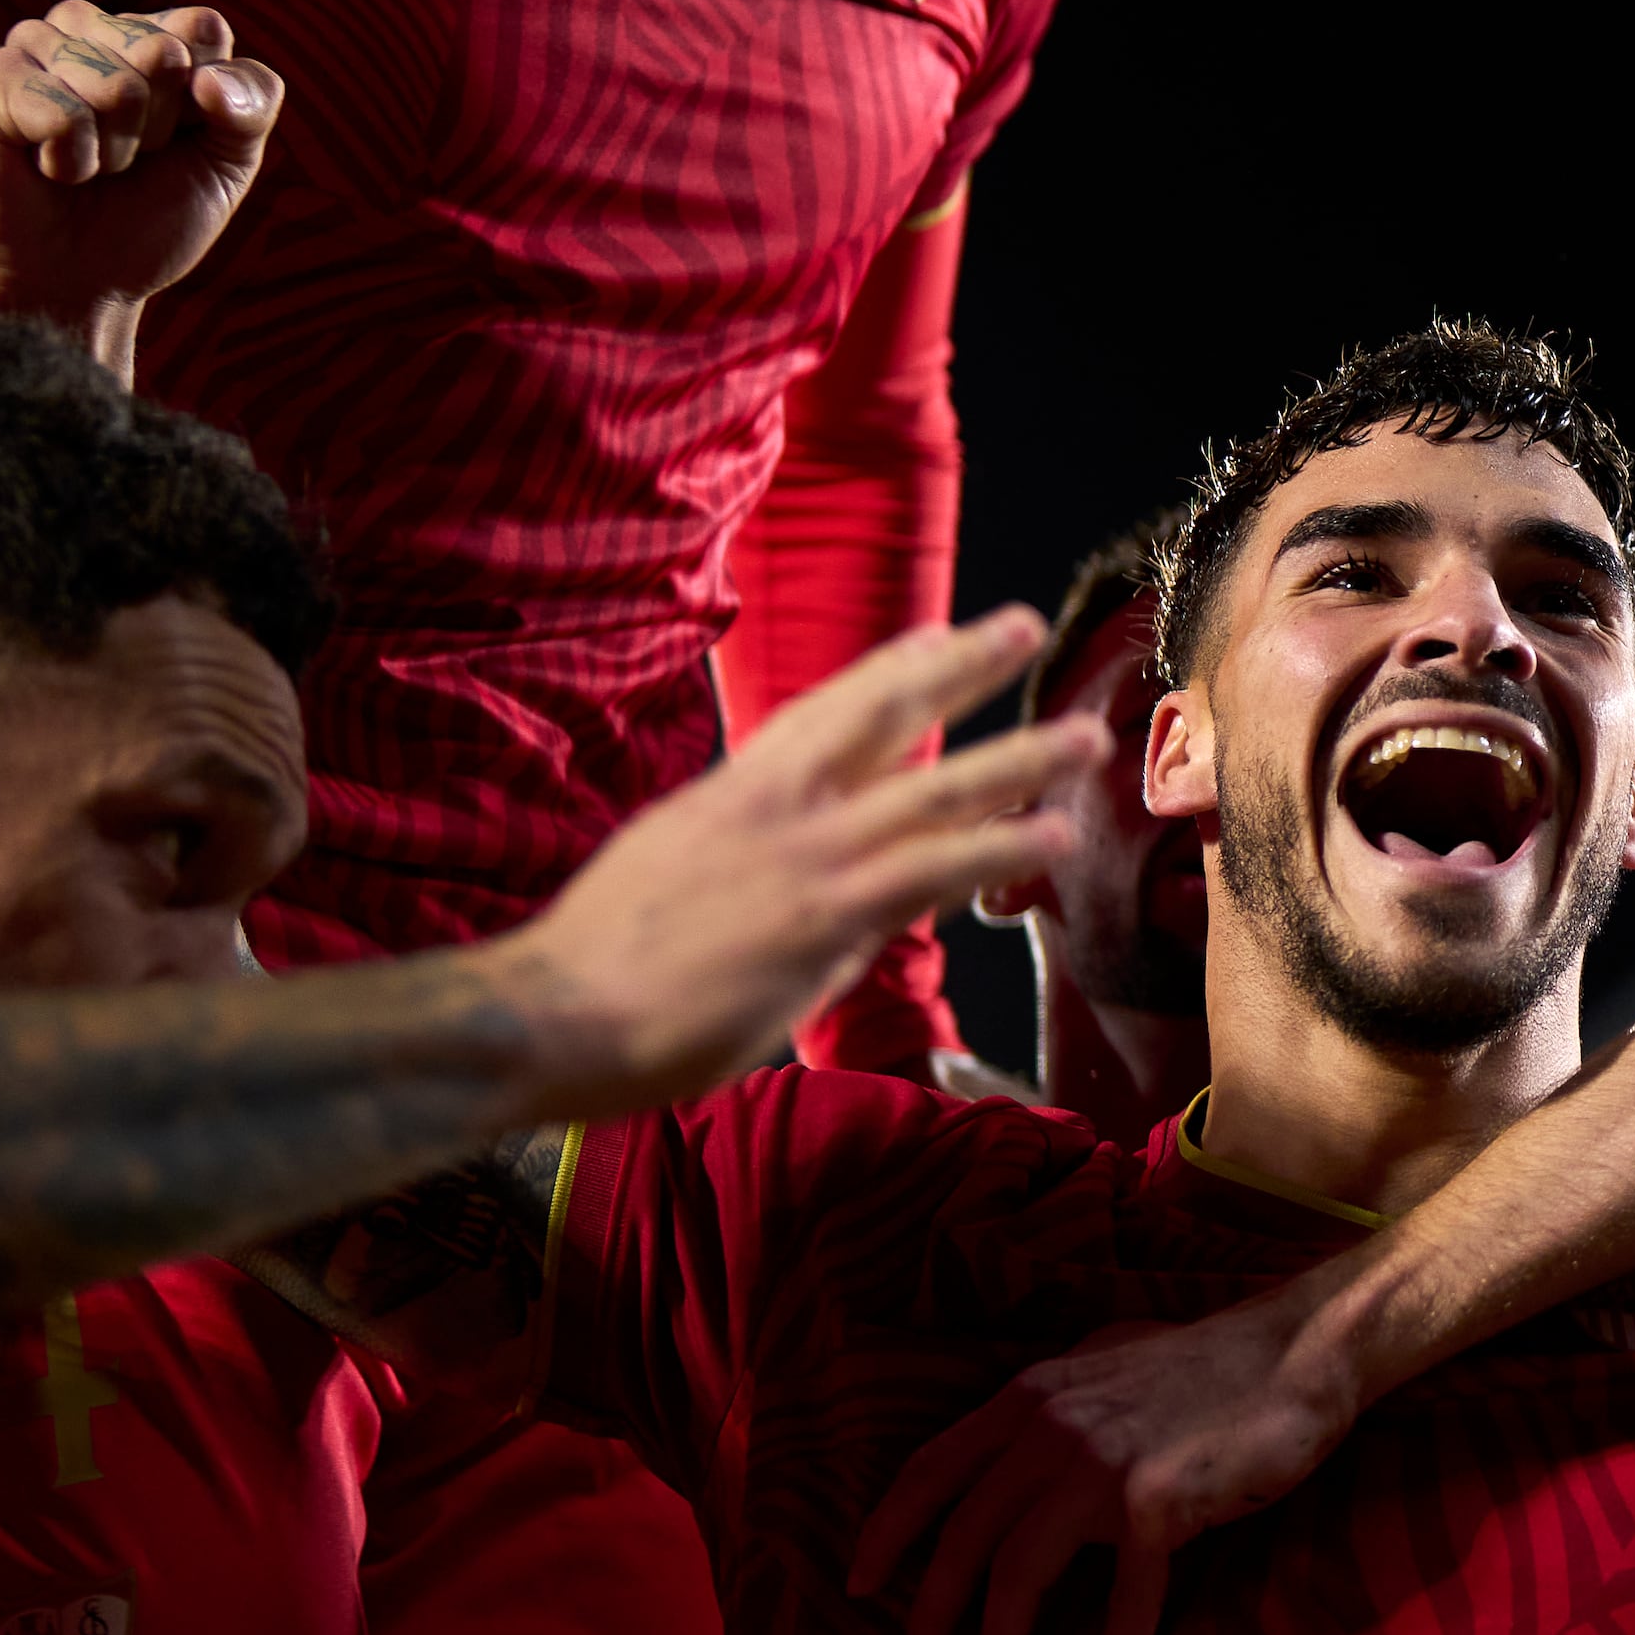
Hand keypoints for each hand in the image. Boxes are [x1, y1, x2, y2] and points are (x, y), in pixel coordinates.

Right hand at [0, 0, 285, 376]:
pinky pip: (59, 109)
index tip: (180, 138)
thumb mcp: (229, 165)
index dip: (206, 98)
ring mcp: (38, 47)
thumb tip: (208, 77)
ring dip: (114, 148)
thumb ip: (253, 102)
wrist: (82, 288)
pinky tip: (52, 170)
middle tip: (126, 161)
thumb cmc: (149, 221)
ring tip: (88, 167)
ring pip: (114, 82)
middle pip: (161, 51)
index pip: (202, 28)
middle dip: (158, 127)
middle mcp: (93, 29)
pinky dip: (69, 158)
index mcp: (151, 34)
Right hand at [499, 614, 1098, 1113]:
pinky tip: (1053, 834)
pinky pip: (933, 868)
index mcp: (732, 793)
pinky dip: (1000, 847)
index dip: (887, 669)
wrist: (548, 1010)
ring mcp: (805, 856)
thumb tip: (825, 905)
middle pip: (886, 714)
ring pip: (933, 787)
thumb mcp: (669, 883)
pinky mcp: (824, 915)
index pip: (822, 710)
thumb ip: (751, 876)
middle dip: (960, 665)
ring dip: (1018, 757)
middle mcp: (776, 805)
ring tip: (1086, 735)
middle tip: (1021, 624)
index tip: (936, 633)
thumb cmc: (594, 969)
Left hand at [846, 1290, 1369, 1634]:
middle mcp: (1052, 1428)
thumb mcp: (1106, 1366)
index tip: (858, 1584)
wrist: (1297, 1354)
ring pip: (1018, 1571)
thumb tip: (1018, 1435)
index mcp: (1031, 1396)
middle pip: (963, 1533)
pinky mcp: (1159, 1504)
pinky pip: (1123, 1600)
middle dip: (929, 1607)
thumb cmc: (1206, 1365)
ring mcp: (1103, 1465)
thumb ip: (1055, 1402)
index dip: (889, 1530)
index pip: (930, 1467)